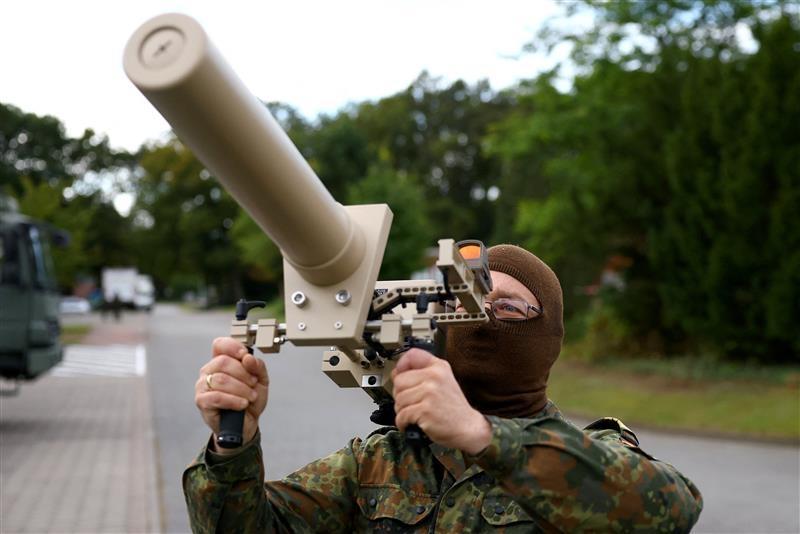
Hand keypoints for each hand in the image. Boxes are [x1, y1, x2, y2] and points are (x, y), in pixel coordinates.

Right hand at [195, 337, 268, 452]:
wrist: (247, 423)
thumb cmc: (250, 400)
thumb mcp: (261, 380)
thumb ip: (257, 367)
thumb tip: (248, 358)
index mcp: (221, 361)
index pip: (220, 344)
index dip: (232, 346)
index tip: (245, 355)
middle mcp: (209, 371)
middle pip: (223, 362)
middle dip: (243, 373)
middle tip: (253, 384)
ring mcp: (202, 385)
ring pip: (221, 380)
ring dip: (241, 389)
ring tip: (250, 397)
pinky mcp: (202, 401)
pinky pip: (217, 397)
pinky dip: (234, 400)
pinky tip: (242, 404)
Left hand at [392, 348, 490, 454]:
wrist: (468, 428)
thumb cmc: (454, 409)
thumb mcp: (443, 383)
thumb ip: (422, 374)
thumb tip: (396, 373)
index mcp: (439, 367)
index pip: (412, 355)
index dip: (401, 365)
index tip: (399, 375)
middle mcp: (434, 377)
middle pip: (399, 381)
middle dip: (400, 395)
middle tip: (410, 403)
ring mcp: (430, 393)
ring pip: (399, 399)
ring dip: (402, 411)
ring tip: (413, 414)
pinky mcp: (425, 410)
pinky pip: (401, 415)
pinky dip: (403, 423)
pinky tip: (412, 423)